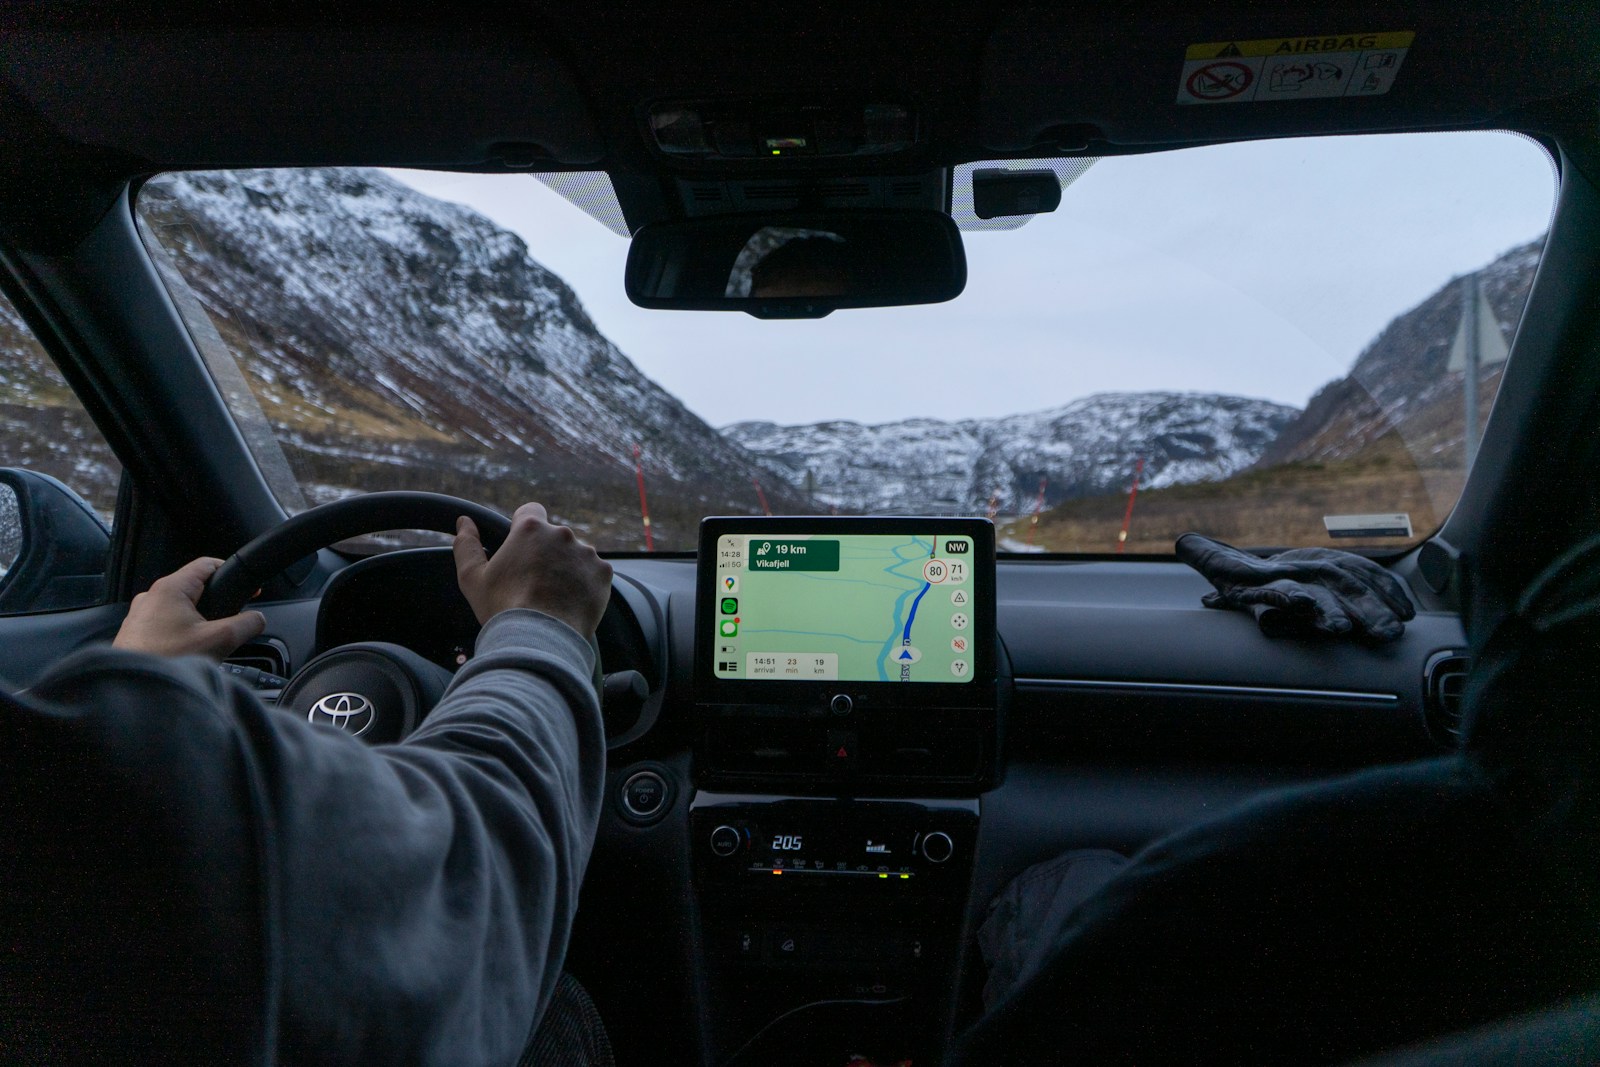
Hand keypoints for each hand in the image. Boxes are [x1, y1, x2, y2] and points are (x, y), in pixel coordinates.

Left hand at [113, 557, 266, 658]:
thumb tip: (257, 619)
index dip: (232, 572)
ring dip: (197, 623)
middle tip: (228, 625)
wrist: (132, 690)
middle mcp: (151, 597)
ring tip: (206, 645)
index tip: (248, 589)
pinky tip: (186, 655)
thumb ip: (247, 624)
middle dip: (215, 606)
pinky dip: (180, 636)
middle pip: (194, 590)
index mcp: (171, 588)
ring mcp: (140, 616)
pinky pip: (165, 627)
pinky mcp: (135, 635)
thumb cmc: (166, 661)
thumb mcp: (220, 640)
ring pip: (179, 610)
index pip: (207, 564)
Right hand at [453, 503, 612, 636]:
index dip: (524, 528)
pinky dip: (585, 583)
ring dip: (567, 567)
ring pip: (575, 554)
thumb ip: (467, 545)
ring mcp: (586, 553)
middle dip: (546, 552)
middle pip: (554, 536)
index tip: (521, 548)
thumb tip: (464, 522)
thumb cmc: (504, 609)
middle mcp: (562, 534)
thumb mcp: (473, 578)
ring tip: (553, 595)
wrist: (541, 639)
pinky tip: (570, 601)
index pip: (530, 511)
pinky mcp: (603, 573)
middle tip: (534, 582)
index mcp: (531, 529)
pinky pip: (594, 572)